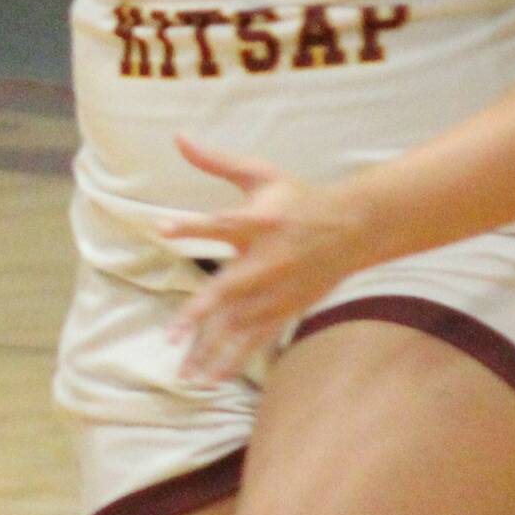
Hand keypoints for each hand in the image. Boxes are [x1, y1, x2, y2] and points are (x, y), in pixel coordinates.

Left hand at [163, 136, 379, 383]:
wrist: (352, 227)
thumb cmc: (298, 198)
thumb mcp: (260, 174)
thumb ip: (216, 161)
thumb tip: (178, 137)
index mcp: (258, 221)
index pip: (219, 222)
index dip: (191, 225)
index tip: (162, 228)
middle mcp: (266, 258)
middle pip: (228, 289)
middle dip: (200, 313)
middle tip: (170, 334)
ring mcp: (277, 289)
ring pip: (240, 324)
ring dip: (211, 348)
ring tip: (182, 372)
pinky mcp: (286, 308)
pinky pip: (257, 338)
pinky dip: (235, 359)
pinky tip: (212, 377)